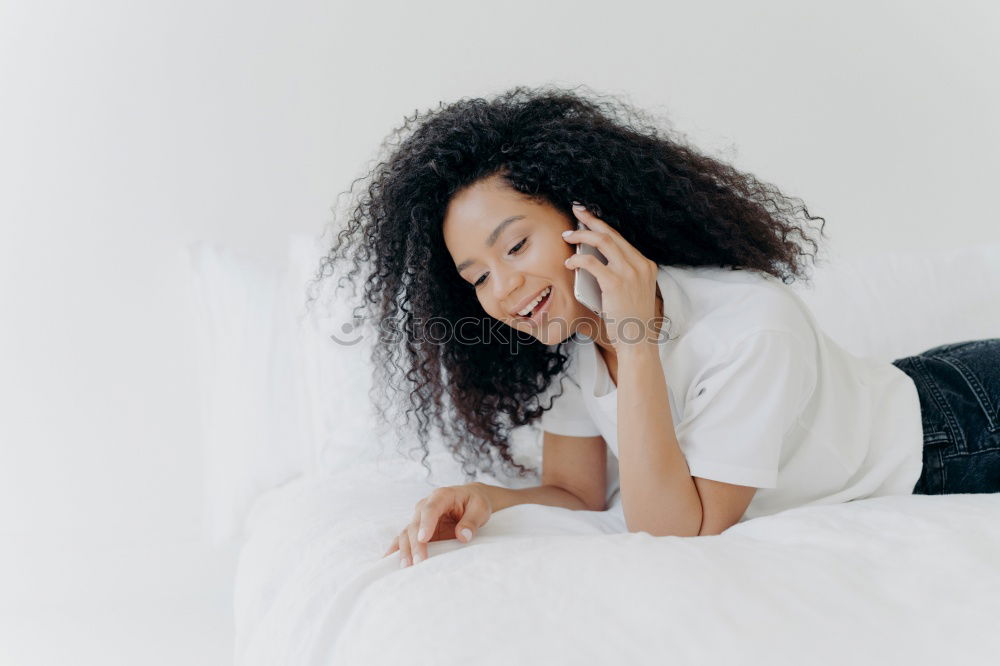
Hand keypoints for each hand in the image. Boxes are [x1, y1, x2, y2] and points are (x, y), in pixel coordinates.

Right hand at [383, 482, 492, 567]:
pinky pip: (405, 538)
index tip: (424, 539)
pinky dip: (397, 549)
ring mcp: (420, 518)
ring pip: (407, 533)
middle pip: (415, 524)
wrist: (471, 499)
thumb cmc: (475, 502)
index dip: (426, 524)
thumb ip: (471, 521)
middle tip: (419, 562)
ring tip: (406, 567)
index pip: (431, 509)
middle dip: (415, 544)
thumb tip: (463, 536)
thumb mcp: (480, 508)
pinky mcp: (419, 530)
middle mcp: (426, 506)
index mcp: (441, 496)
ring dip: (405, 549)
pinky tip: (388, 560)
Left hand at [562, 203, 661, 353]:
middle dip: (591, 220)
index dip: (603, 226)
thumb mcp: (632, 292)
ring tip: (568, 235)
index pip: (621, 239)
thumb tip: (590, 259)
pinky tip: (569, 261)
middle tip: (576, 212)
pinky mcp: (616, 283)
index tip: (589, 218)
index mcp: (646, 265)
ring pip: (602, 241)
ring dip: (582, 235)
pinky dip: (578, 259)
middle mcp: (640, 264)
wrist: (637, 341)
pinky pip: (591, 262)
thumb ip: (618, 274)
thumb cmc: (630, 320)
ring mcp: (629, 272)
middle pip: (611, 233)